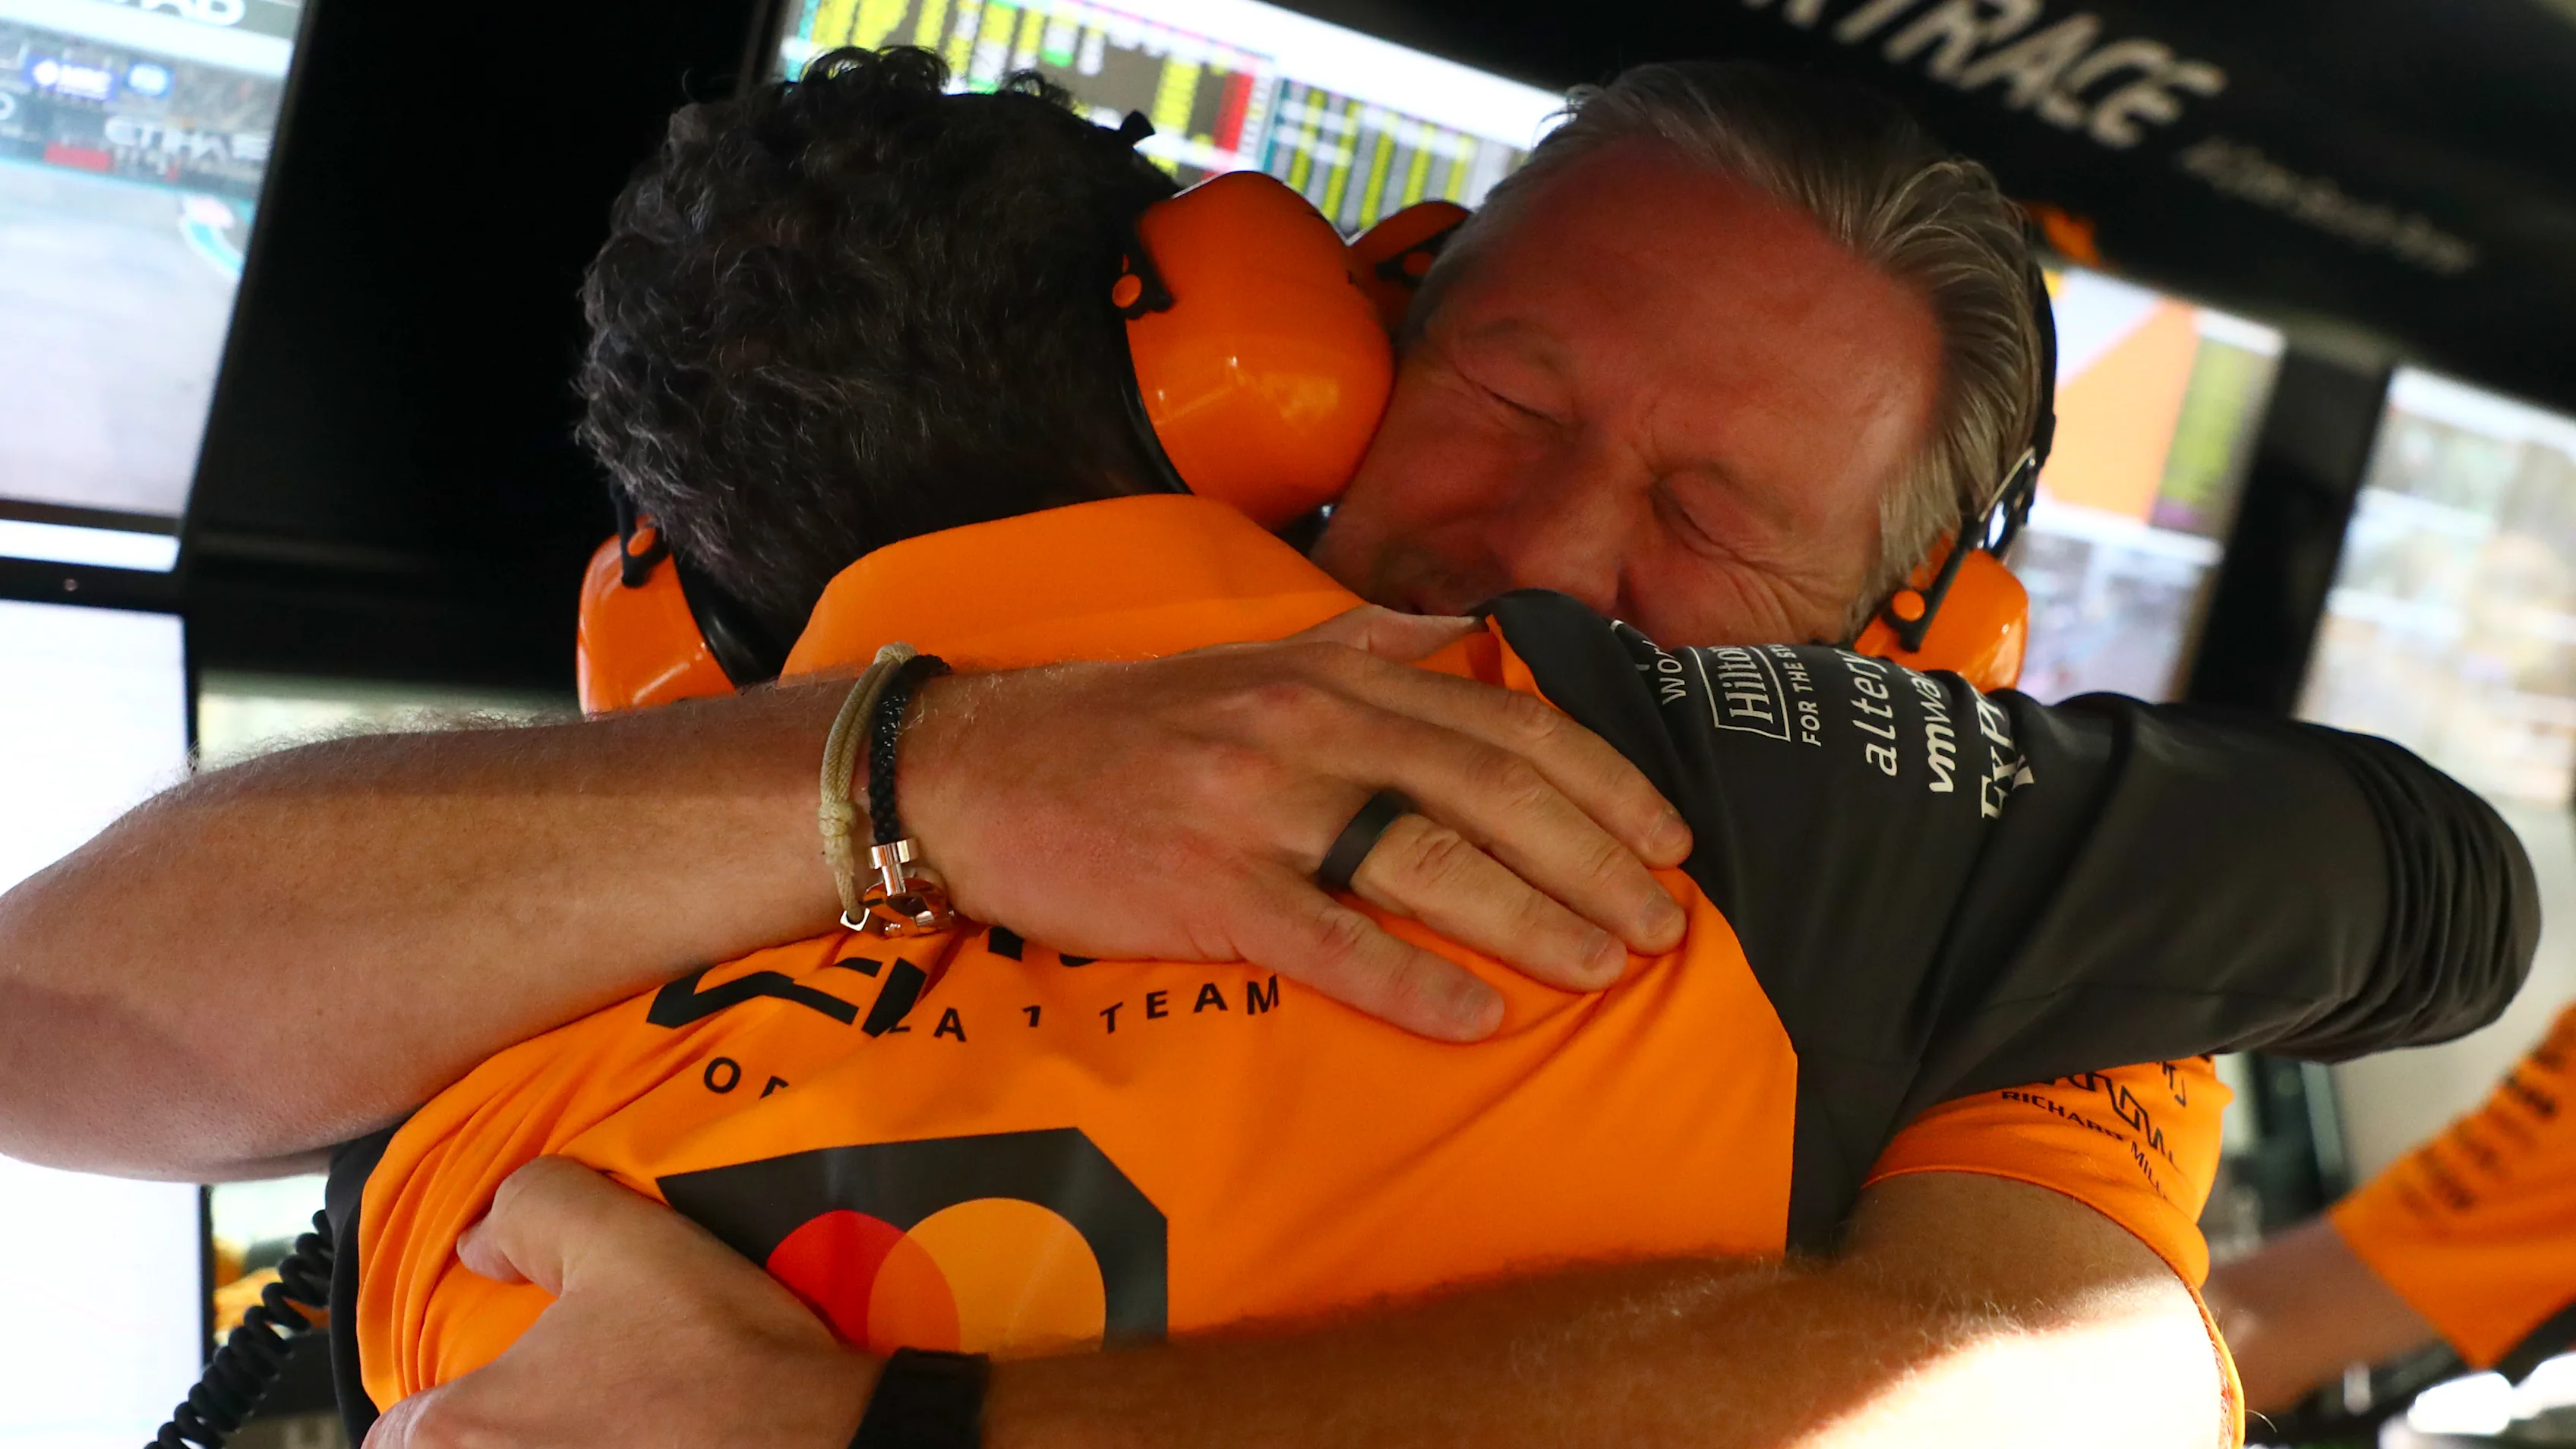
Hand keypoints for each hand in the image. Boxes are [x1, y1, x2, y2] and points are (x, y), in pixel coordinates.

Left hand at [364, 1157, 872, 1448]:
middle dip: (488, 1439)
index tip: (484, 1392)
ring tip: (605, 1430)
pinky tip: (648, 1445)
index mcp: (461, 1434)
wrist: (820, 1443)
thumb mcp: (622, 1237)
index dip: (431, 1408)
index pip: (390, 1436)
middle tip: (551, 1411)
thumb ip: (530, 1209)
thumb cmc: (716, 1356)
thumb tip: (481, 1239)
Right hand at [902, 606, 1691, 1040]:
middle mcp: (1306, 725)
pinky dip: (1409, 979)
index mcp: (1331, 672)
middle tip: (1668, 921)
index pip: (1503, 720)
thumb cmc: (1122, 727)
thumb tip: (1464, 635)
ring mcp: (1254, 804)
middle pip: (1490, 789)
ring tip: (1604, 967)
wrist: (970, 768)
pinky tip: (1475, 1017)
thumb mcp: (1251, 659)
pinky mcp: (1201, 885)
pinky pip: (1327, 939)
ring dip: (1533, 919)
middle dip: (1597, 859)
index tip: (1668, 838)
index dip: (1602, 781)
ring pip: (1426, 859)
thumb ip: (1366, 645)